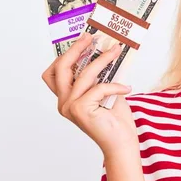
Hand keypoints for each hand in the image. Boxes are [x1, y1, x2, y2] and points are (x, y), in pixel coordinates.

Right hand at [41, 33, 137, 156]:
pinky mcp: (81, 110)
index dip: (65, 54)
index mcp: (66, 98)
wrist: (122, 143)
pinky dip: (115, 85)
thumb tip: (107, 51)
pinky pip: (99, 88)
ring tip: (117, 51)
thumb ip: (101, 77)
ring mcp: (70, 107)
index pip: (54, 73)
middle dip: (76, 48)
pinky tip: (127, 88)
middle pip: (61, 68)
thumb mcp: (107, 92)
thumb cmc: (116, 120)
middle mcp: (64, 103)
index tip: (82, 40)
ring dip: (102, 60)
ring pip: (83, 74)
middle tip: (92, 36)